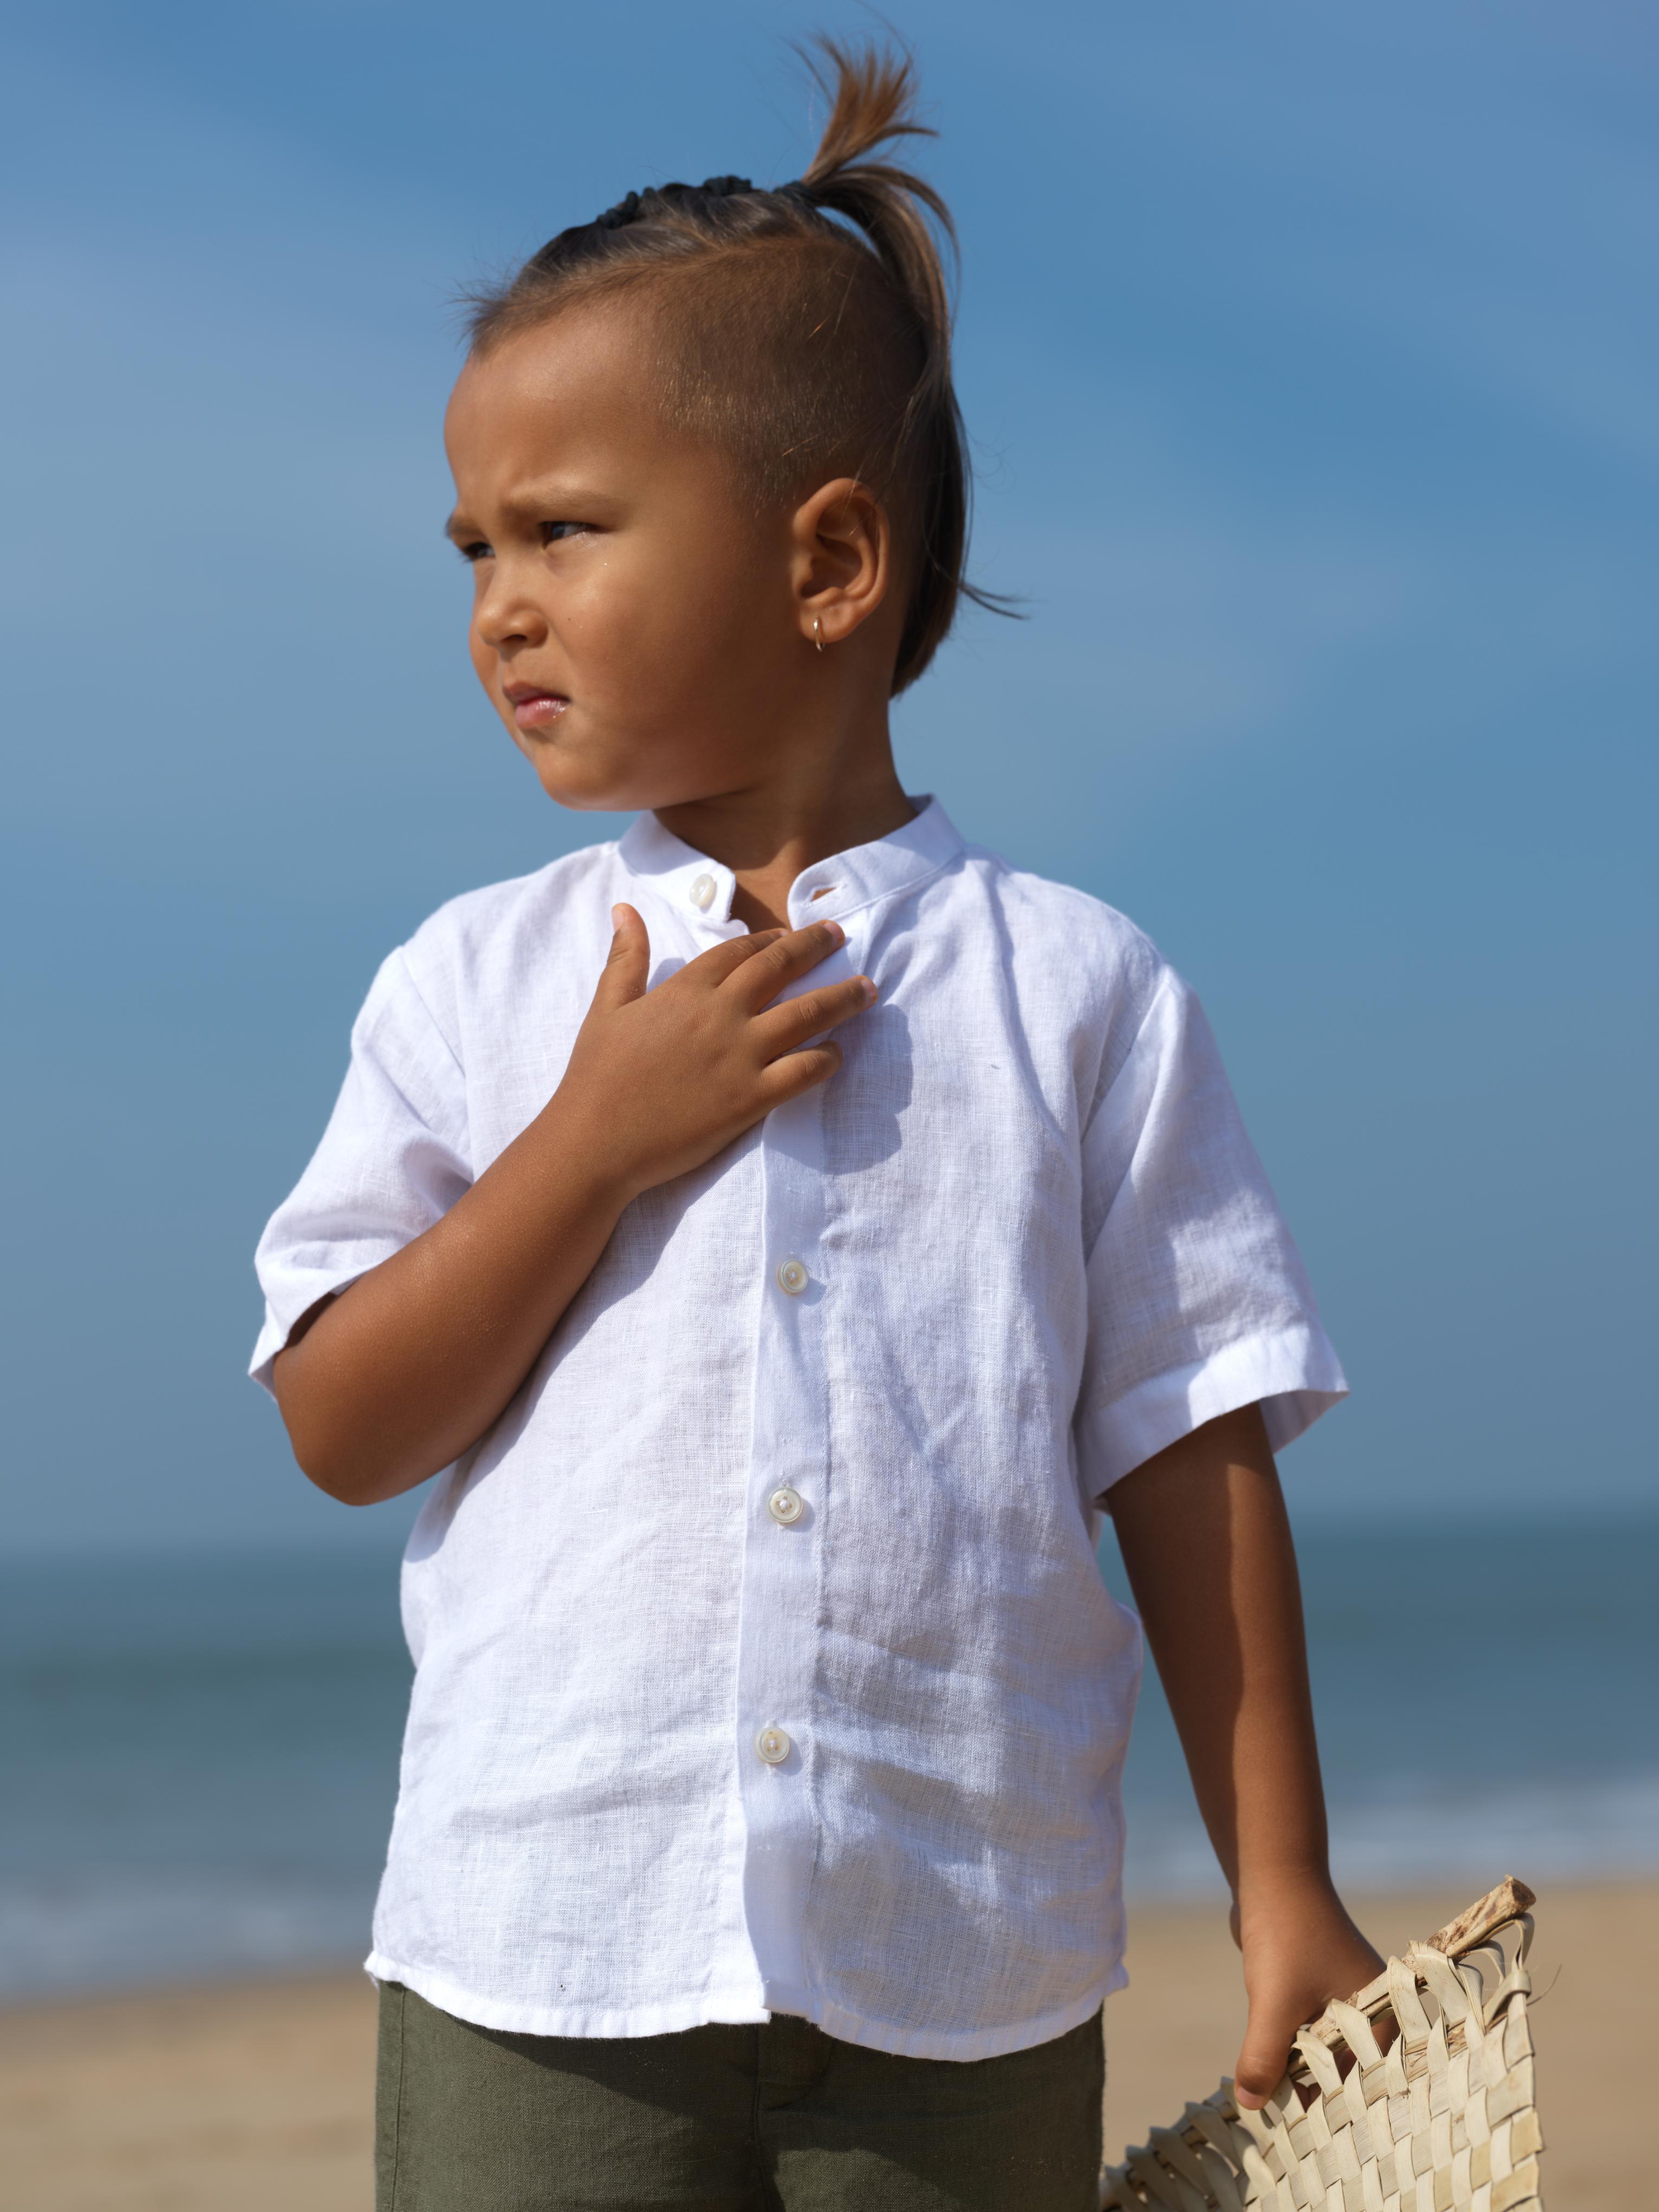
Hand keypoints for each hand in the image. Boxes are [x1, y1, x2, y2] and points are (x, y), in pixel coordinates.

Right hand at [552, 905, 874, 1198]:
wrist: (596, 1141)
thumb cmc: (595, 1077)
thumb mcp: (606, 1008)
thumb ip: (625, 957)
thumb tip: (624, 909)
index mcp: (686, 989)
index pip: (740, 950)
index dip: (769, 939)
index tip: (789, 934)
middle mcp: (720, 1014)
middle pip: (780, 967)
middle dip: (816, 946)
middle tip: (841, 935)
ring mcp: (740, 1056)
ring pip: (806, 1015)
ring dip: (842, 998)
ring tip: (867, 989)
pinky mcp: (751, 1098)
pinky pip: (805, 1071)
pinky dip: (828, 1059)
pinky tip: (839, 1052)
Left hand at [1230, 1876, 1384, 2107]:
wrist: (1269, 1875)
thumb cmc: (1285, 1936)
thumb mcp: (1273, 2005)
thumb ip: (1263, 2057)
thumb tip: (1251, 2106)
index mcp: (1381, 2016)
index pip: (1365, 2082)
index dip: (1335, 2110)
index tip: (1308, 2139)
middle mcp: (1369, 2010)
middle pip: (1342, 2070)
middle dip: (1312, 2095)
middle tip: (1284, 2128)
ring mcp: (1342, 1998)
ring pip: (1318, 2052)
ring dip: (1294, 2072)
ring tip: (1270, 2103)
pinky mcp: (1315, 1988)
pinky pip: (1302, 2031)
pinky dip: (1285, 2048)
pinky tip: (1266, 2071)